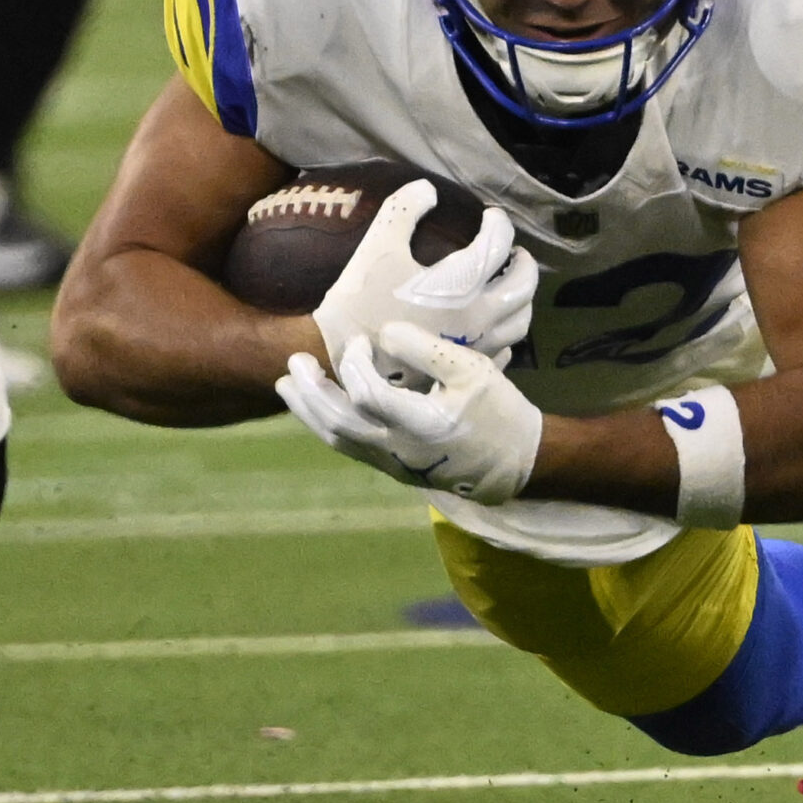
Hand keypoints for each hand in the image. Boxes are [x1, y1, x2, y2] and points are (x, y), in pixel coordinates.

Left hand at [277, 325, 539, 502]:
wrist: (514, 463)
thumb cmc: (498, 411)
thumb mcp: (473, 371)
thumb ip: (426, 350)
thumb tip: (383, 333)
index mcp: (423, 423)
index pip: (368, 394)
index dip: (355, 363)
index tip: (363, 341)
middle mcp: (399, 449)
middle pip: (337, 422)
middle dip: (310, 390)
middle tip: (294, 361)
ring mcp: (392, 463)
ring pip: (336, 439)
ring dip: (307, 411)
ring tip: (288, 385)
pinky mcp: (391, 469)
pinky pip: (347, 447)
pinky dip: (324, 425)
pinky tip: (315, 407)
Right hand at [312, 181, 536, 370]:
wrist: (346, 360)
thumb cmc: (361, 302)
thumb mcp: (377, 247)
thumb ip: (403, 211)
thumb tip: (427, 188)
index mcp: (463, 285)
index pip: (498, 245)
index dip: (499, 225)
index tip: (491, 217)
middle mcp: (480, 318)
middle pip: (523, 285)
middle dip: (522, 262)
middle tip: (513, 252)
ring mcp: (477, 347)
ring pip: (520, 322)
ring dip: (521, 298)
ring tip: (508, 285)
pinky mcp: (466, 368)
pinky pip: (504, 350)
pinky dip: (506, 331)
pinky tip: (493, 324)